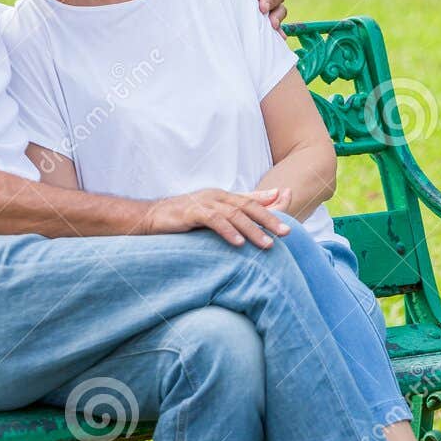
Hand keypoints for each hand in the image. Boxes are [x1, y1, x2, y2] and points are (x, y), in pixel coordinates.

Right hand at [143, 187, 292, 247]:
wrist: (150, 217)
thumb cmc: (183, 216)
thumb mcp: (212, 211)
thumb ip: (237, 205)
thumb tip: (267, 198)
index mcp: (223, 196)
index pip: (252, 201)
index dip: (272, 207)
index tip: (290, 218)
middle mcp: (216, 196)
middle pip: (248, 206)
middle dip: (269, 219)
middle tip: (286, 234)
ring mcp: (204, 203)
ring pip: (234, 215)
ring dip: (252, 230)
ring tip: (267, 244)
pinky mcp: (191, 213)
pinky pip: (213, 221)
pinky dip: (227, 231)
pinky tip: (238, 243)